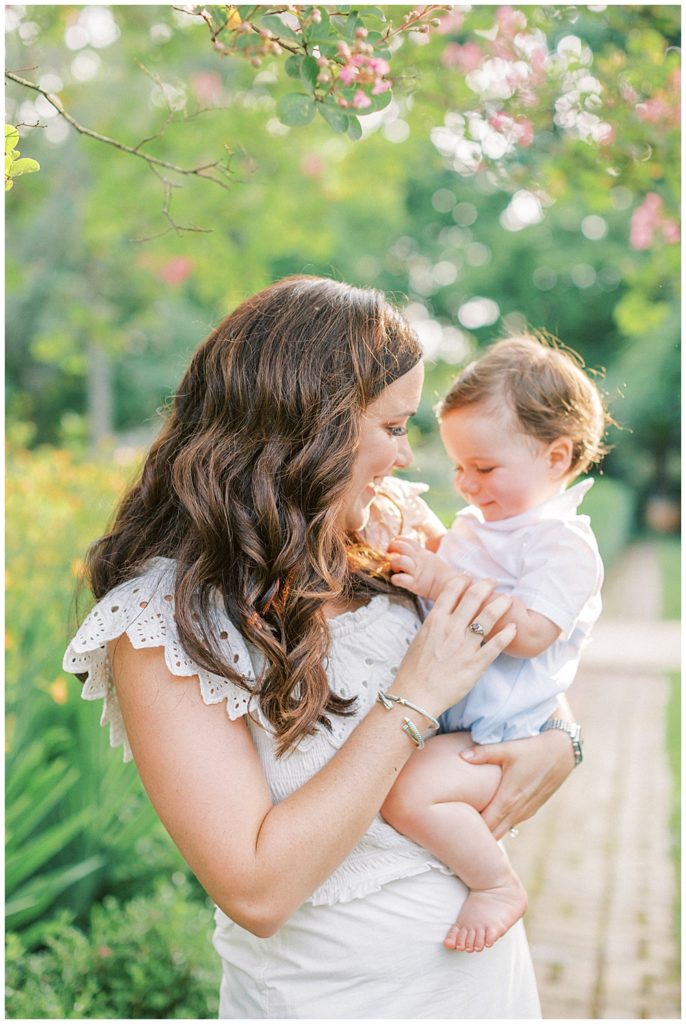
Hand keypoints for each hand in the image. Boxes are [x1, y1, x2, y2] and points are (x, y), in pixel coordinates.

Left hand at [388, 536, 468, 602]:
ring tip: (395, 568)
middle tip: (390, 555)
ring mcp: (416, 571)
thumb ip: (418, 552)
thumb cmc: (437, 574)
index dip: (397, 541)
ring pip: (400, 560)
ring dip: (394, 562)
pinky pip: (400, 579)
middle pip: (400, 546)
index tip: (394, 548)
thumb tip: (403, 549)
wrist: (450, 585)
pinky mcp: (415, 584)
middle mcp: (417, 559)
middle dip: (392, 548)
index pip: (405, 540)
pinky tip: (396, 580)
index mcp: (421, 552)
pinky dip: (395, 579)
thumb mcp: (428, 557)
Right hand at [393, 576, 515, 716]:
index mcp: (435, 621)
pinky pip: (496, 644)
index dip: (462, 581)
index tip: (469, 579)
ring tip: (508, 599)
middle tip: (492, 583)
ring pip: (488, 617)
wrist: (416, 695)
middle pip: (473, 598)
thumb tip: (443, 616)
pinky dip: (507, 634)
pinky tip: (513, 628)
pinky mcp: (477, 663)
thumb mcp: (420, 639)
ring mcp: (465, 645)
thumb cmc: (413, 670)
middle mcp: (451, 628)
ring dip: (500, 604)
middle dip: (485, 586)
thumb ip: (434, 625)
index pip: (451, 591)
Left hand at [460, 730, 575, 839]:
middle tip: (459, 828)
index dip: (471, 829)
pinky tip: (490, 813)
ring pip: (504, 830)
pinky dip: (500, 822)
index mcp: (508, 800)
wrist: (562, 753)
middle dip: (478, 834)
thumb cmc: (533, 750)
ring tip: (471, 822)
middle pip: (494, 834)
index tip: (455, 826)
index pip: (486, 826)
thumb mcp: (508, 749)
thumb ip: (483, 753)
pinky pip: (512, 822)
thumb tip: (462, 756)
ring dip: (490, 829)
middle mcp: (518, 811)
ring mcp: (526, 812)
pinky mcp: (532, 809)